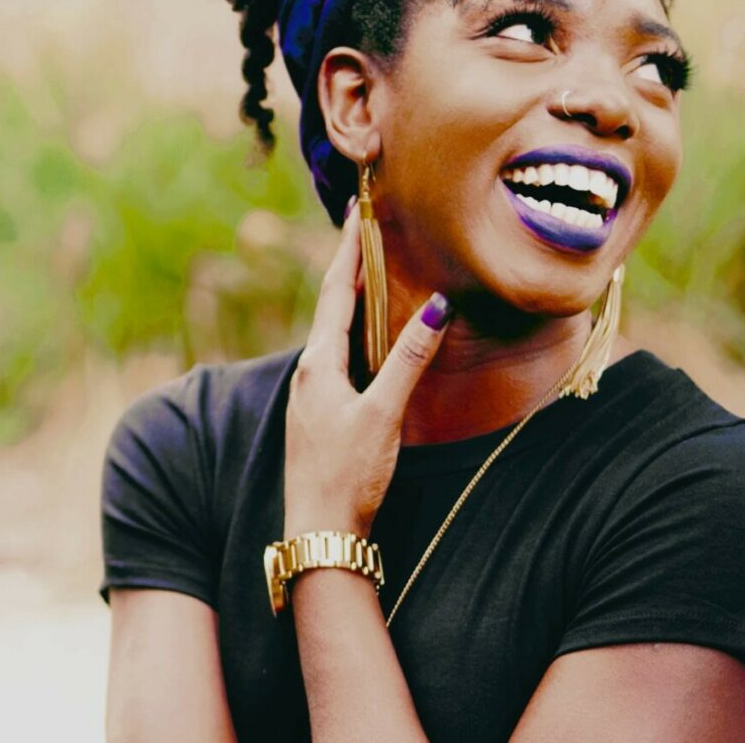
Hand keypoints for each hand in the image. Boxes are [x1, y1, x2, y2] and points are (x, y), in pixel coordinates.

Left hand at [283, 200, 452, 539]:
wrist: (319, 531)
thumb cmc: (348, 474)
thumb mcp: (383, 414)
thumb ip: (409, 360)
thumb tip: (435, 307)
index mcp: (318, 364)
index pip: (335, 292)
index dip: (348, 252)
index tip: (356, 213)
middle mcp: (309, 372)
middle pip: (331, 305)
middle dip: (348, 267)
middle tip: (364, 231)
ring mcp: (312, 392)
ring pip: (332, 331)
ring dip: (349, 298)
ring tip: (367, 271)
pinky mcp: (320, 411)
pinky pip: (336, 354)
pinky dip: (352, 331)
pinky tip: (364, 337)